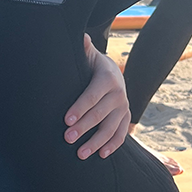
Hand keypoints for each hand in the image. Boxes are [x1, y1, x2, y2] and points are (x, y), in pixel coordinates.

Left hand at [64, 35, 130, 158]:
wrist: (111, 72)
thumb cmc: (91, 65)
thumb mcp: (88, 55)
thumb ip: (83, 48)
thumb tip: (80, 36)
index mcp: (107, 78)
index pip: (93, 95)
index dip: (80, 108)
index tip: (66, 120)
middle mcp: (118, 94)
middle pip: (100, 114)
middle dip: (84, 127)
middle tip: (67, 138)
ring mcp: (123, 107)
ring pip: (111, 128)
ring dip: (96, 142)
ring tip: (80, 154)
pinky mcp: (125, 118)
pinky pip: (121, 133)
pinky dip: (113, 145)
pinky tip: (102, 155)